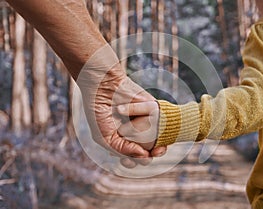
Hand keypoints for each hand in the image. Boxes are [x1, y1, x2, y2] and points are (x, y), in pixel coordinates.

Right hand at [76, 45, 165, 166]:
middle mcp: (132, 133)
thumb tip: (144, 155)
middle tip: (145, 156)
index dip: (132, 162)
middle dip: (145, 159)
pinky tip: (160, 143)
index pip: (129, 157)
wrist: (104, 86)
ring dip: (157, 151)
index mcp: (119, 139)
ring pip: (155, 142)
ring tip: (156, 152)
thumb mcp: (104, 137)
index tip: (129, 161)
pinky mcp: (153, 112)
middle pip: (143, 152)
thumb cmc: (99, 112)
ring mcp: (143, 123)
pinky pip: (162, 126)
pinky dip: (163, 136)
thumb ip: (121, 150)